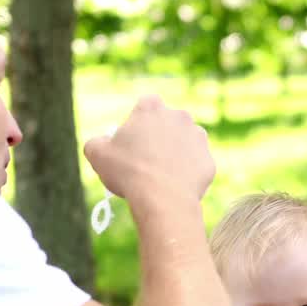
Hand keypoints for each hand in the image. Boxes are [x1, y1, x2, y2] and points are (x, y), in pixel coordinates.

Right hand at [83, 95, 213, 205]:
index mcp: (152, 107)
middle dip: (158, 138)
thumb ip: (97, 142)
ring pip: (184, 143)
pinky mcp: (209, 161)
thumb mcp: (97, 154)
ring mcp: (198, 138)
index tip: (132, 141)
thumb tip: (101, 143)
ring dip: (175, 154)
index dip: (137, 124)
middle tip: (145, 160)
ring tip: (161, 175)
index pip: (144, 106)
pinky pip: (196, 166)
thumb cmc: (128, 172)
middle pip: (166, 124)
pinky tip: (174, 186)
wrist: (162, 199)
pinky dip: (187, 174)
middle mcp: (179, 116)